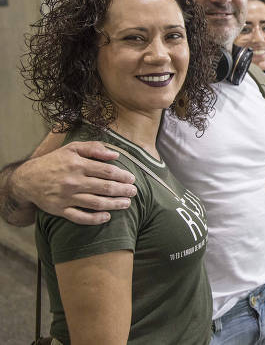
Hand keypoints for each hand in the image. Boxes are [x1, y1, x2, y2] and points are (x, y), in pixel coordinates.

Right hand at [17, 142, 136, 224]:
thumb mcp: (72, 148)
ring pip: (96, 203)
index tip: (132, 179)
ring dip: (114, 204)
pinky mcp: (60, 210)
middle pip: (105, 187)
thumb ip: (94, 148)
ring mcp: (66, 197)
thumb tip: (115, 154)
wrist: (27, 179)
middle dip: (123, 190)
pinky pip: (80, 217)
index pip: (107, 171)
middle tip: (134, 192)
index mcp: (78, 165)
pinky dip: (95, 219)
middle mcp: (73, 181)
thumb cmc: (54, 161)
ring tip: (126, 204)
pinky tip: (107, 217)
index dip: (122, 176)